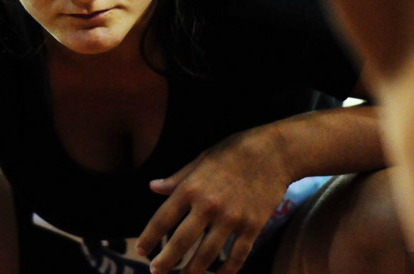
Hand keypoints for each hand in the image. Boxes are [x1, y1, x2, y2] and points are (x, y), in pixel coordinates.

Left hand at [136, 128, 291, 273]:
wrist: (273, 152)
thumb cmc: (233, 152)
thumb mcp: (200, 160)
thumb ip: (177, 178)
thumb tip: (153, 187)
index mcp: (191, 188)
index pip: (163, 219)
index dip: (149, 237)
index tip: (140, 250)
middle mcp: (209, 206)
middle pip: (181, 242)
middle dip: (165, 262)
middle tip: (156, 272)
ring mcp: (232, 219)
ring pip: (207, 255)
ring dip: (192, 272)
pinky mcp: (253, 226)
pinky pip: (237, 256)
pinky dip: (226, 271)